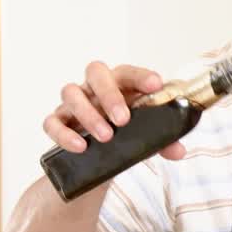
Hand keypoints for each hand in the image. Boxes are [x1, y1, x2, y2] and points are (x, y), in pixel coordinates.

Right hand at [43, 62, 186, 159]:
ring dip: (88, 114)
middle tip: (123, 120)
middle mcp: (93, 88)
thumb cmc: (125, 135)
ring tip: (106, 137)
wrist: (97, 158)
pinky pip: (51, 122)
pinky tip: (80, 147)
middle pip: (96, 73)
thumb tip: (179, 151)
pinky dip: (63, 133)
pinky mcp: (57, 122)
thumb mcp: (145, 138)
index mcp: (119, 84)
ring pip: (71, 93)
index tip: (156, 84)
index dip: (141, 76)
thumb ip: (163, 141)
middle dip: (109, 95)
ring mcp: (72, 103)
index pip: (128, 72)